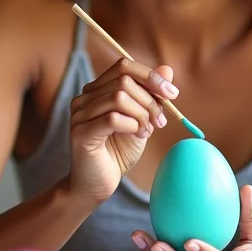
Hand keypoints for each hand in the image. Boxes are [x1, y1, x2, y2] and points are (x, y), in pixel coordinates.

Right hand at [69, 58, 176, 202]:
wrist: (98, 184)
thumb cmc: (118, 151)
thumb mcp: (141, 119)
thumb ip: (151, 95)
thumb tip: (167, 70)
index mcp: (97, 90)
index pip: (123, 66)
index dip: (150, 76)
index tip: (171, 93)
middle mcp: (84, 97)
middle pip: (124, 81)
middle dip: (150, 101)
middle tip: (160, 121)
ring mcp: (79, 114)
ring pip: (119, 98)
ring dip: (142, 115)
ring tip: (146, 131)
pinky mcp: (81, 132)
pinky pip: (113, 118)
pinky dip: (132, 126)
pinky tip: (137, 136)